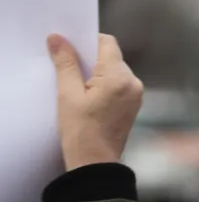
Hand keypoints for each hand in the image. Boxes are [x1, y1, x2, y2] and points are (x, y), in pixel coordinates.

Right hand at [48, 33, 143, 169]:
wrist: (95, 162)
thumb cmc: (80, 131)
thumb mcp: (68, 94)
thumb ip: (66, 63)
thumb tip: (58, 39)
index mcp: (119, 77)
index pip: (107, 43)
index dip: (88, 42)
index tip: (71, 49)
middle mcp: (134, 82)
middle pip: (112, 57)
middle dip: (91, 60)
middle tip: (70, 71)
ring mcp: (137, 93)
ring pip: (116, 71)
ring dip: (98, 74)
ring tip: (79, 89)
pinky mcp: (134, 104)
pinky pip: (120, 84)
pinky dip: (105, 85)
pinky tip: (90, 98)